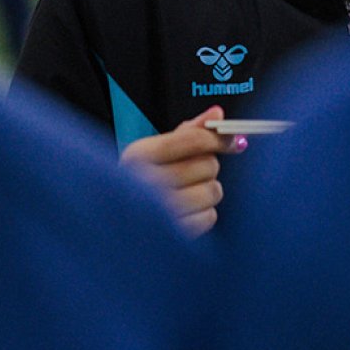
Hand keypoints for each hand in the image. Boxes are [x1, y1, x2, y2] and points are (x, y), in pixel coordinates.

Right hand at [120, 107, 243, 235]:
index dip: (218, 138)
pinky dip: (204, 214)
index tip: (232, 140)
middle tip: (191, 173)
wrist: (117, 225)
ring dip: (207, 191)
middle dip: (207, 166)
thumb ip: (186, 131)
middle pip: (208, 164)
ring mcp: (160, 212)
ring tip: (186, 193)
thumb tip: (217, 114)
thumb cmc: (138, 184)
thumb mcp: (153, 152)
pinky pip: (210, 216)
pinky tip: (186, 212)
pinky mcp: (174, 235)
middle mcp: (146, 183)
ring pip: (214, 190)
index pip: (193, 139)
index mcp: (138, 156)